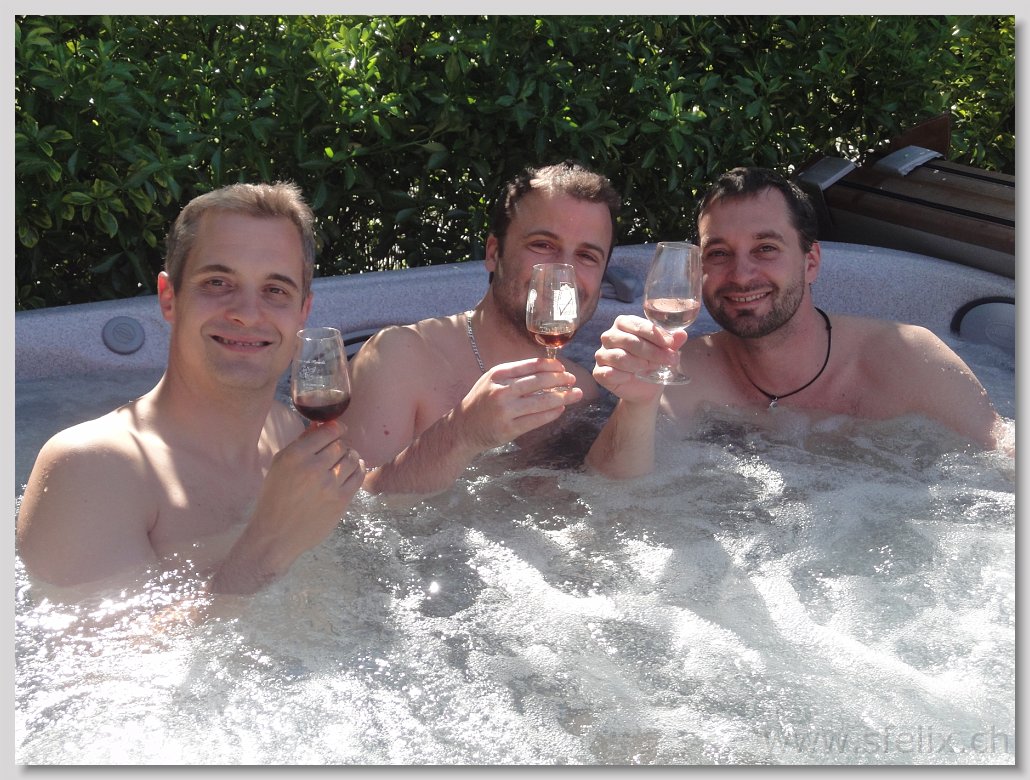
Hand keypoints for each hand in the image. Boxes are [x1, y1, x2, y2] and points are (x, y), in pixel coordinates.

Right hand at [257, 419, 364, 553]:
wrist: (276, 534)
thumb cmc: (275, 498)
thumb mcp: (280, 465)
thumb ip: (301, 443)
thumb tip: (321, 424)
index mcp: (295, 456)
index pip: (327, 431)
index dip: (336, 427)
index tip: (339, 428)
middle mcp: (313, 467)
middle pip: (341, 445)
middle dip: (341, 444)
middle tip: (338, 449)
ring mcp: (329, 485)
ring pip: (352, 459)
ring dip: (351, 456)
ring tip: (346, 459)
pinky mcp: (341, 500)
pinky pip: (358, 476)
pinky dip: (358, 469)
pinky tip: (353, 469)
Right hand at [453, 357, 582, 451]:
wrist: (463, 428)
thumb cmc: (482, 400)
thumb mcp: (493, 380)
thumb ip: (516, 374)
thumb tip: (547, 370)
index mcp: (499, 374)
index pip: (531, 366)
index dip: (551, 366)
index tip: (563, 369)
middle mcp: (501, 390)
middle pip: (539, 382)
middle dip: (561, 380)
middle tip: (573, 380)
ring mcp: (505, 411)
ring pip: (541, 402)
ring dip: (562, 397)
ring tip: (575, 395)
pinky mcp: (509, 429)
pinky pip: (536, 420)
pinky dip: (551, 414)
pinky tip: (561, 409)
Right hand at [593, 315, 687, 403]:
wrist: (644, 389)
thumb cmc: (652, 363)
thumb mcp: (664, 352)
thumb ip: (672, 343)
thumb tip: (682, 334)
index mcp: (624, 324)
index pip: (638, 325)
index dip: (655, 334)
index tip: (671, 344)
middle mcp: (610, 336)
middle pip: (629, 341)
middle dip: (652, 352)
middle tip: (668, 360)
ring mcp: (602, 354)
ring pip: (620, 357)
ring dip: (639, 364)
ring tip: (651, 368)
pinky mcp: (598, 371)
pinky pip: (609, 372)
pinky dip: (624, 376)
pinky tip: (632, 377)